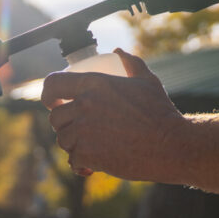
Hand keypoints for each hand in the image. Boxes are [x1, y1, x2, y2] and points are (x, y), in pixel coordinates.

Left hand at [41, 49, 186, 180]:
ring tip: (89, 145)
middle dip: (64, 123)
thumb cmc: (160, 112)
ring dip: (72, 144)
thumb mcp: (147, 81)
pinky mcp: (88, 155)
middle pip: (55, 117)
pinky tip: (90, 165)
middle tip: (78, 128)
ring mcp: (84, 132)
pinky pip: (73, 160)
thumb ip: (131, 63)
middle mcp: (84, 106)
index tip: (53, 102)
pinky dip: (80, 164)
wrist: (170, 145)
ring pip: (63, 140)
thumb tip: (118, 52)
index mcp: (94, 84)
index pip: (53, 84)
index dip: (48, 94)